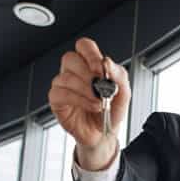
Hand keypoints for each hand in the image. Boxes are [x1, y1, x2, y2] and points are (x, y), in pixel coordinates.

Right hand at [48, 37, 131, 168]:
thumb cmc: (110, 111)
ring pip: (66, 77)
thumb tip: (107, 62)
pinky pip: (60, 93)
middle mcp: (74, 72)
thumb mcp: (123, 93)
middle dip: (88, 74)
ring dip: (86, 90)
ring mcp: (63, 85)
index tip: (101, 69)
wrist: (104, 134)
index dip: (91, 54)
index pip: (84, 46)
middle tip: (100, 87)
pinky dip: (79, 100)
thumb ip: (119, 75)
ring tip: (99, 102)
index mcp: (89, 65)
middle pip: (70, 58)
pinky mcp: (56, 101)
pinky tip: (91, 106)